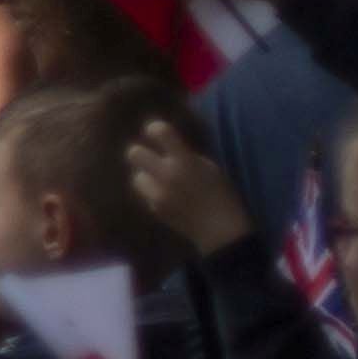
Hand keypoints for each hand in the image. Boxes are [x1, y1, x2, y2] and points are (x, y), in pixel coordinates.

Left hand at [126, 116, 251, 258]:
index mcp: (184, 161)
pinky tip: (169, 198)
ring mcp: (157, 194)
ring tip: (161, 181)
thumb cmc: (223, 195)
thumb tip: (169, 147)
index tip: (157, 131)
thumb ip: (187, 156)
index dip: (155, 129)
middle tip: (153, 158)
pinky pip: (146, 196)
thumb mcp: (210, 168)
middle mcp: (166, 175)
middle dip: (142, 154)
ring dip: (147, 176)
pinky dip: (154, 194)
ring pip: (137, 177)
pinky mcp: (155, 209)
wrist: (220, 230)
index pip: (159, 132)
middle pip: (134, 154)